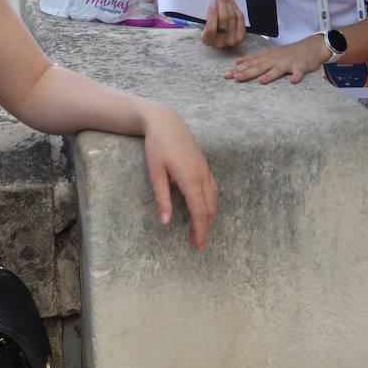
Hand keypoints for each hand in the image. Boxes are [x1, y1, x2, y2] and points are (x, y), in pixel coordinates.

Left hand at [140, 103, 217, 250]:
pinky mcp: (204, 166)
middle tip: (193, 243)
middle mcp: (202, 175)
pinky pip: (212, 189)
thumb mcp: (155, 172)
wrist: (166, 121)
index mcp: (190, 178)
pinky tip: (201, 209)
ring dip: (207, 217)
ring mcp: (205, 169)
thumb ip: (161, 198)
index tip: (197, 245)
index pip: (200, 211)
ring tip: (195, 230)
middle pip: (209, 208)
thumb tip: (165, 222)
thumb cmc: (157, 145)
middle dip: (204, 228)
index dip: (200, 231)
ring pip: (213, 199)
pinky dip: (209, 204)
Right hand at [200, 0, 245, 48]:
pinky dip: (236, 8)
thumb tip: (214, 0)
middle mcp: (221, 42)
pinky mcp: (240, 36)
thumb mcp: (203, 26)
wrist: (220, 41)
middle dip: (222, 3)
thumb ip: (207, 16)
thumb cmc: (209, 31)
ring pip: (232, 17)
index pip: (211, 28)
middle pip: (224, 20)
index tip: (213, 4)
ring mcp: (232, 40)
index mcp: (208, 40)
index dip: (213, 15)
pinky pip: (240, 19)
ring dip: (229, 3)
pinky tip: (231, 2)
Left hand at [225, 35, 330, 84]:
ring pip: (277, 69)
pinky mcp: (301, 66)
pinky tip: (293, 81)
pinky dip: (296, 76)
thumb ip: (254, 59)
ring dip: (269, 75)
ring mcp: (288, 63)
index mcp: (268, 57)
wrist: (311, 46)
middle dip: (247, 72)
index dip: (238, 69)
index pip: (250, 63)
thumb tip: (237, 62)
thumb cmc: (289, 52)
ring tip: (260, 81)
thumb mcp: (270, 53)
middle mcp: (276, 59)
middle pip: (259, 67)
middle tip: (235, 77)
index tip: (226, 75)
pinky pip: (299, 72)